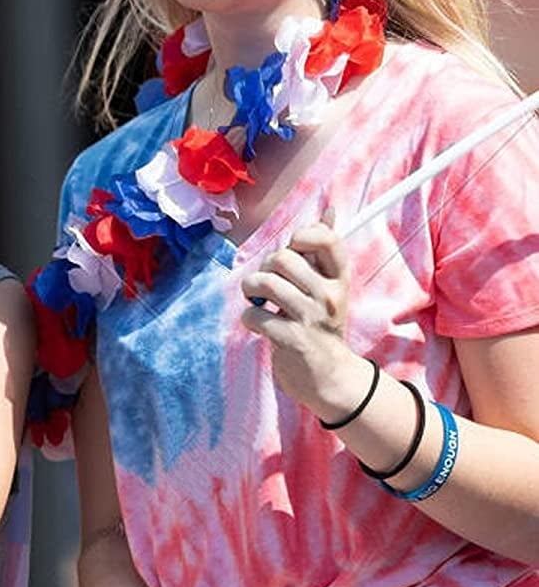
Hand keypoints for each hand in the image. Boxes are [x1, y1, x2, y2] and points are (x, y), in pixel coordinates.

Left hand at [240, 208, 367, 417]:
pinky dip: (249, 318)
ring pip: (264, 282)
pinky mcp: (292, 340)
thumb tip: (329, 209)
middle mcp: (329, 294)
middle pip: (282, 257)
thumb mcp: (330, 286)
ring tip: (259, 301)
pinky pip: (253, 315)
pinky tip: (260, 325)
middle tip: (269, 285)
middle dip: (265, 267)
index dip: (302, 235)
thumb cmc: (322, 324)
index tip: (294, 251)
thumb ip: (322, 250)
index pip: (326, 238)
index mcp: (339, 277)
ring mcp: (311, 318)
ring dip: (250, 290)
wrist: (330, 377)